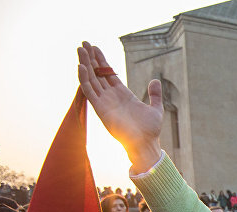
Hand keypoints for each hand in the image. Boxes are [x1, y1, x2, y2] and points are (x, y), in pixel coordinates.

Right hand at [77, 42, 162, 171]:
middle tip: (84, 42)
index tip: (95, 48)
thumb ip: (154, 94)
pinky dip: (84, 79)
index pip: (108, 74)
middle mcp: (111, 96)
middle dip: (90, 58)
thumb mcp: (156, 108)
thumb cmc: (150, 130)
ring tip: (80, 48)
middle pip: (98, 73)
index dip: (102, 61)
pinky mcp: (100, 109)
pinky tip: (81, 66)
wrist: (145, 143)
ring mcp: (105, 102)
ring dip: (85, 64)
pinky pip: (89, 91)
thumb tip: (155, 80)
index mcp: (123, 94)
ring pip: (91, 79)